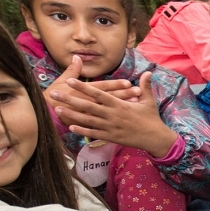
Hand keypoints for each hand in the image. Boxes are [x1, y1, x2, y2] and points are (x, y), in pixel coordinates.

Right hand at [44, 55, 136, 113]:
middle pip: (110, 98)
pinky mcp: (87, 123)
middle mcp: (89, 102)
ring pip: (109, 110)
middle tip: (139, 92)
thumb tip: (77, 57)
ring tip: (136, 103)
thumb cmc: (54, 95)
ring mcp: (89, 114)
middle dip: (125, 95)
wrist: (45, 112)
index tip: (128, 82)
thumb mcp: (62, 80)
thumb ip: (72, 69)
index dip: (116, 85)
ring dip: (122, 107)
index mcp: (83, 91)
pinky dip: (113, 120)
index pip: (103, 87)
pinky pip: (103, 122)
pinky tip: (124, 119)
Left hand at [51, 72, 179, 157]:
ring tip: (58, 108)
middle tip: (54, 93)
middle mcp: (112, 115)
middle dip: (70, 99)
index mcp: (119, 104)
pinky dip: (82, 131)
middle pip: (87, 105)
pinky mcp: (111, 137)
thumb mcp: (149, 101)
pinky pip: (94, 133)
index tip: (71, 80)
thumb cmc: (152, 119)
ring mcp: (110, 127)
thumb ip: (145, 86)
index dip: (84, 87)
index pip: (98, 93)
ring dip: (71, 114)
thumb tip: (148, 72)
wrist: (155, 138)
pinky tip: (70, 127)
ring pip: (87, 120)